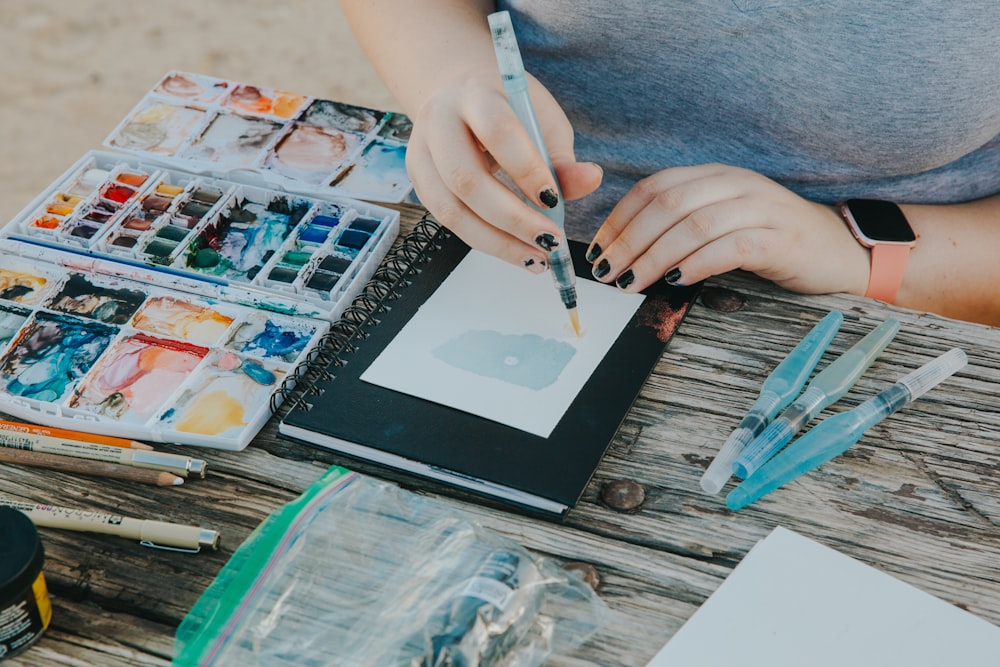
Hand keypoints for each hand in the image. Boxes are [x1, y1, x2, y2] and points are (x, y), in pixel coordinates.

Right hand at [406, 67, 602, 270]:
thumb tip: (590, 181)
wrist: (461, 96)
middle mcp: (438, 121)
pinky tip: (515, 251)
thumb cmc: (509, 109)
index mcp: (475, 95)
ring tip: (536, 259)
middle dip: (512, 218)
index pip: (497, 131)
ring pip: (451, 209)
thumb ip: (562, 156)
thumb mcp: (543, 120)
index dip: (526, 169)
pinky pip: (448, 221)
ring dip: (497, 242)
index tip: (554, 200)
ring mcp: (421, 153)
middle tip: (550, 241)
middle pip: (465, 178)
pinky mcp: (419, 182)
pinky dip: (484, 242)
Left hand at [586, 163, 869, 295]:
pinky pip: (729, 246)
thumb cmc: (772, 241)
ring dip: (654, 256)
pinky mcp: (779, 238)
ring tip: (631, 282)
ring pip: (693, 225)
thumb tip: (626, 251)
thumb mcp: (724, 222)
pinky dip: (697, 263)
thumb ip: (683, 225)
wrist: (839, 251)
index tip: (597, 249)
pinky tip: (676, 281)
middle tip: (606, 271)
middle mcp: (736, 184)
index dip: (620, 218)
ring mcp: (760, 208)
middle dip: (629, 239)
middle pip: (668, 204)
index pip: (655, 187)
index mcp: (716, 176)